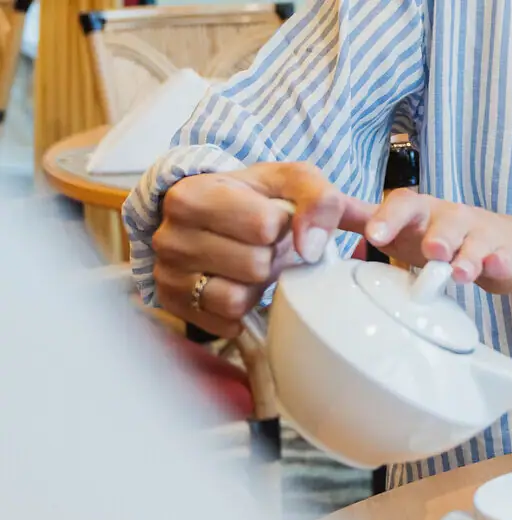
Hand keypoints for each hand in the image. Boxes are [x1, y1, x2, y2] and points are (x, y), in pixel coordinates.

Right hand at [152, 162, 361, 337]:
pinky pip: (226, 323)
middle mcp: (168, 236)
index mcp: (192, 195)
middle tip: (263, 245)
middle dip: (270, 258)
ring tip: (250, 265)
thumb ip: (320, 200)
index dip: (283, 226)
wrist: (215, 216)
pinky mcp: (175, 307)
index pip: (265, 226)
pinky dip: (242, 310)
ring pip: (237, 300)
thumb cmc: (256, 198)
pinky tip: (237, 284)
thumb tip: (313, 246)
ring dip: (255, 286)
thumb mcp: (292, 182)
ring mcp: (168, 274)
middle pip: (255, 266)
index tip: (273, 218)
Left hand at [352, 190, 511, 294]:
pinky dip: (499, 264)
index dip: (389, 218)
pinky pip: (503, 259)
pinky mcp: (504, 257)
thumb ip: (359, 219)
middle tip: (429, 252)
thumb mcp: (400, 227)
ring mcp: (480, 237)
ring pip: (474, 242)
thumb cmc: (440, 237)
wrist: (503, 245)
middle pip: (444, 219)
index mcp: (421, 213)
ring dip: (466, 256)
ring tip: (458, 273)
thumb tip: (308, 216)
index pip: (403, 205)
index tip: (374, 236)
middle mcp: (450, 219)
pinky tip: (495, 268)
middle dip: (437, 236)